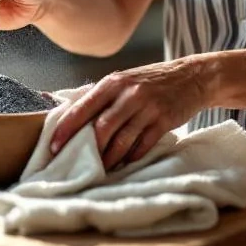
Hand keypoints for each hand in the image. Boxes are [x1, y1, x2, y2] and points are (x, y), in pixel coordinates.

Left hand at [50, 57, 214, 169]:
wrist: (191, 76)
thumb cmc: (151, 81)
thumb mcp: (124, 80)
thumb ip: (101, 97)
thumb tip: (71, 116)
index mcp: (114, 82)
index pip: (83, 107)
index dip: (67, 128)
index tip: (54, 146)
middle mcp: (129, 93)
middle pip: (102, 127)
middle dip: (89, 149)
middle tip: (79, 164)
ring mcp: (148, 107)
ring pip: (122, 140)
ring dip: (110, 158)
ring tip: (102, 169)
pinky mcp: (164, 121)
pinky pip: (143, 145)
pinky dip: (132, 157)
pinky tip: (125, 163)